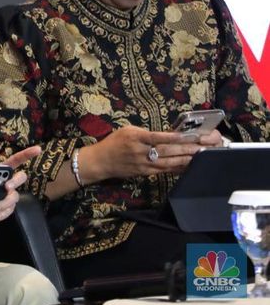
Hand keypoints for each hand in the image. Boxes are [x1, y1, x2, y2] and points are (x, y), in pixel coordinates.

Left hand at [0, 145, 39, 221]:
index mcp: (0, 169)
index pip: (16, 160)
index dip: (27, 154)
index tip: (38, 149)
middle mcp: (7, 181)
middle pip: (21, 178)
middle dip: (16, 181)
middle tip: (6, 187)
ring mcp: (8, 195)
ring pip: (15, 197)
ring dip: (5, 203)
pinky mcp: (6, 208)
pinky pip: (10, 210)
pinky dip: (4, 213)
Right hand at [80, 126, 204, 181]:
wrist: (101, 161)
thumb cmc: (114, 142)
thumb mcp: (128, 131)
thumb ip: (146, 133)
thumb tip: (168, 135)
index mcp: (135, 137)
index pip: (158, 137)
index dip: (175, 137)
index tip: (190, 136)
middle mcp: (140, 151)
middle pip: (167, 151)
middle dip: (187, 149)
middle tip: (204, 146)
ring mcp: (143, 164)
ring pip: (169, 162)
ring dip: (186, 159)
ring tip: (201, 156)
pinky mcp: (145, 173)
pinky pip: (164, 170)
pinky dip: (177, 167)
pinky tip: (188, 165)